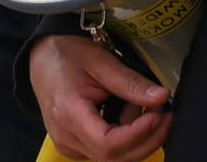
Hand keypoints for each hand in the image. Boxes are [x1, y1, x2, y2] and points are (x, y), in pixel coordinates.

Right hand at [28, 34, 170, 161]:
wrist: (42, 57)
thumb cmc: (68, 55)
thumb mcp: (102, 62)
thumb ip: (131, 83)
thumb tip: (162, 97)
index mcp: (69, 114)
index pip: (108, 144)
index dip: (139, 134)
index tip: (159, 114)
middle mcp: (66, 137)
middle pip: (114, 158)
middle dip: (147, 138)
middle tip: (164, 113)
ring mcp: (69, 144)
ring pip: (113, 157)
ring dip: (136, 137)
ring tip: (142, 105)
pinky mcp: (75, 145)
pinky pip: (106, 151)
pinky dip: (125, 137)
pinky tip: (129, 113)